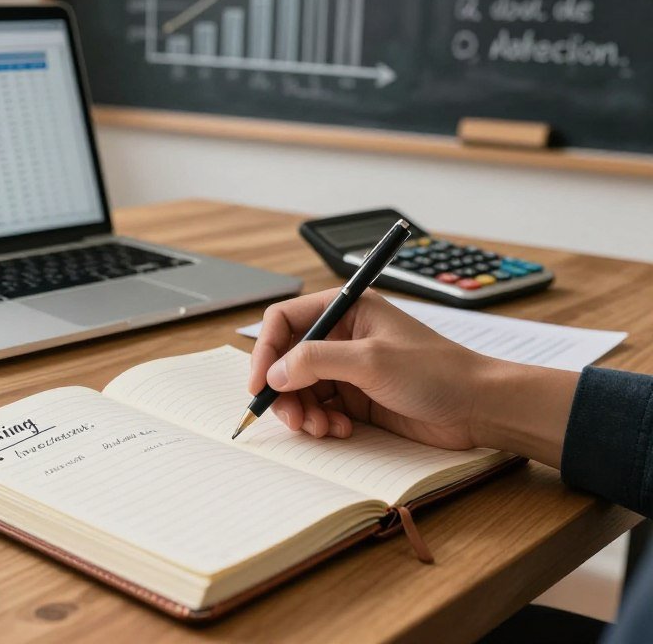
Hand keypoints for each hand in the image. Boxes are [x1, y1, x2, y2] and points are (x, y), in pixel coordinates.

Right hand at [248, 288, 577, 464]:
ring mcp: (348, 368)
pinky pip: (319, 408)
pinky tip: (340, 430)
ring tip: (322, 428)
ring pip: (300, 388)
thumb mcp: (371, 361)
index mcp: (346, 308)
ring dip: (303, 411)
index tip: (260, 383)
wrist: (479, 408)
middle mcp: (342, 335)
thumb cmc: (436, 372)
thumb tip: (274, 373)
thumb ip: (316, 361)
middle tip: (291, 418)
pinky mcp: (356, 397)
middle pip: (287, 359)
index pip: (285, 320)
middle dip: (284, 390)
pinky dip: (321, 422)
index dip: (265, 350)